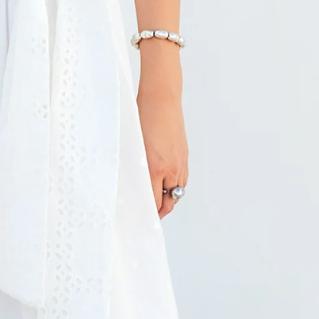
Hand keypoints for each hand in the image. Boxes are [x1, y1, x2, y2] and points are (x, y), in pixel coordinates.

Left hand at [137, 76, 187, 218]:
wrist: (161, 99)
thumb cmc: (142, 118)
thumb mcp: (134, 147)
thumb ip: (137, 170)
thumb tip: (134, 187)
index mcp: (154, 168)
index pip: (152, 202)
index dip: (147, 213)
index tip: (139, 219)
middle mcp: (170, 168)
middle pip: (168, 202)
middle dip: (159, 211)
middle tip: (148, 215)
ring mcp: (180, 163)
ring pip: (176, 192)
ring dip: (167, 199)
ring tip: (155, 201)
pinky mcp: (184, 156)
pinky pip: (181, 179)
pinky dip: (174, 186)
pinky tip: (164, 184)